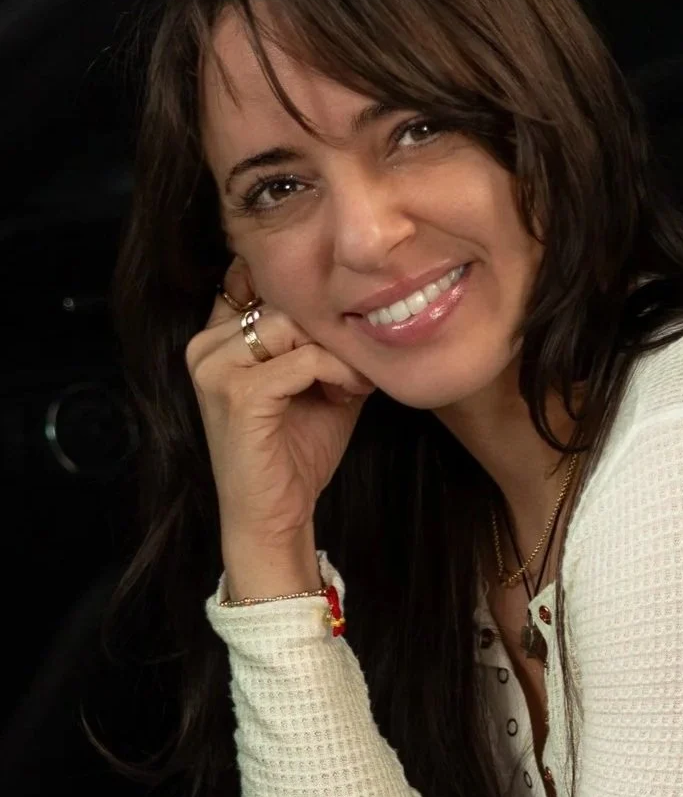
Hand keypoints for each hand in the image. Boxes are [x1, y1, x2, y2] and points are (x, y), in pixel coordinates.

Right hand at [186, 258, 375, 553]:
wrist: (276, 516)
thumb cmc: (295, 451)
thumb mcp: (314, 380)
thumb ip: (320, 336)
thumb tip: (362, 295)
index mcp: (217, 338)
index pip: (258, 280)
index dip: (308, 298)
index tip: (343, 329)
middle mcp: (206, 346)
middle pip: (283, 300)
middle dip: (330, 333)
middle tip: (357, 371)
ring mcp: (216, 368)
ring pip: (293, 325)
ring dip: (337, 353)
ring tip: (353, 384)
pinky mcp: (239, 394)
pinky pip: (303, 359)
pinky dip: (337, 373)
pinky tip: (347, 396)